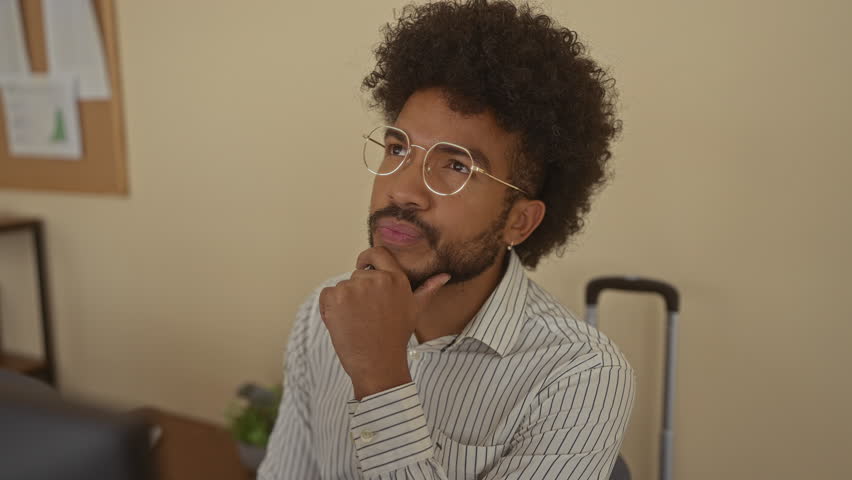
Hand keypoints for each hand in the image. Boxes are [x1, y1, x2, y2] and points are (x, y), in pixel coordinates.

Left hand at [319, 247, 449, 398]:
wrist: (378, 363)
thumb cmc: (396, 337)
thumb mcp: (415, 309)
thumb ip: (428, 289)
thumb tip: (445, 275)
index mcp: (396, 278)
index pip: (377, 253)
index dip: (367, 259)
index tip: (362, 267)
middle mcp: (376, 279)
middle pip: (357, 275)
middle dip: (357, 292)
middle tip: (366, 314)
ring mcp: (354, 288)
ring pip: (342, 286)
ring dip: (343, 301)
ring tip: (357, 321)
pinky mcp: (336, 298)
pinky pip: (327, 295)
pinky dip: (329, 308)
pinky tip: (343, 323)